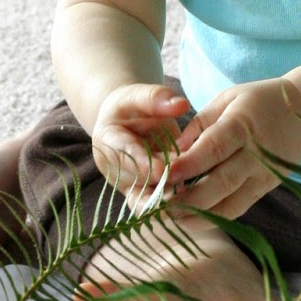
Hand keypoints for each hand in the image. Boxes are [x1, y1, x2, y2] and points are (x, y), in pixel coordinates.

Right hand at [90, 83, 190, 200]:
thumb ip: (156, 98)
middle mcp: (113, 168)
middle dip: (160, 182)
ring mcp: (127, 184)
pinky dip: (174, 204)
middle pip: (137, 178)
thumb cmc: (132, 107)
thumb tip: (182, 104)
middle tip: (187, 187)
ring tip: (193, 198)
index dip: (142, 161)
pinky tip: (193, 205)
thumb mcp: (138, 95)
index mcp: (107, 140)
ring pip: (147, 196)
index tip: (163, 169)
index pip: (124, 152)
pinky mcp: (141, 194)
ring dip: (168, 197)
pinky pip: (156, 204)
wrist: (127, 123)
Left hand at [165, 78, 300, 218]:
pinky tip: (191, 221)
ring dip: (198, 215)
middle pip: (221, 182)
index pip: (214, 148)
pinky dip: (214, 218)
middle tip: (160, 206)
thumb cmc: (259, 102)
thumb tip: (173, 150)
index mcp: (242, 125)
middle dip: (188, 198)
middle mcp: (255, 154)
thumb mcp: (228, 99)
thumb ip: (199, 123)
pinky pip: (237, 209)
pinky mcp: (265, 189)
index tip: (165, 175)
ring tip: (171, 219)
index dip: (189, 164)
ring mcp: (262, 175)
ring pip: (229, 203)